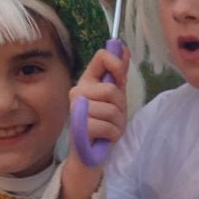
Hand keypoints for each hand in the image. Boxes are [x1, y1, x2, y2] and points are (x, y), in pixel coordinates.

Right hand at [59, 44, 129, 198]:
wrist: (90, 151)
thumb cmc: (103, 121)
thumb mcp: (116, 96)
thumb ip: (118, 73)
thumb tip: (123, 47)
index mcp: (87, 80)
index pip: (101, 57)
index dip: (117, 64)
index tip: (121, 78)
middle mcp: (77, 92)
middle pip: (110, 89)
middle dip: (120, 106)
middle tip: (114, 116)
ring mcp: (76, 110)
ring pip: (111, 110)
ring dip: (118, 123)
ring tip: (109, 128)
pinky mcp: (78, 128)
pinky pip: (107, 126)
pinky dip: (113, 134)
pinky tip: (106, 137)